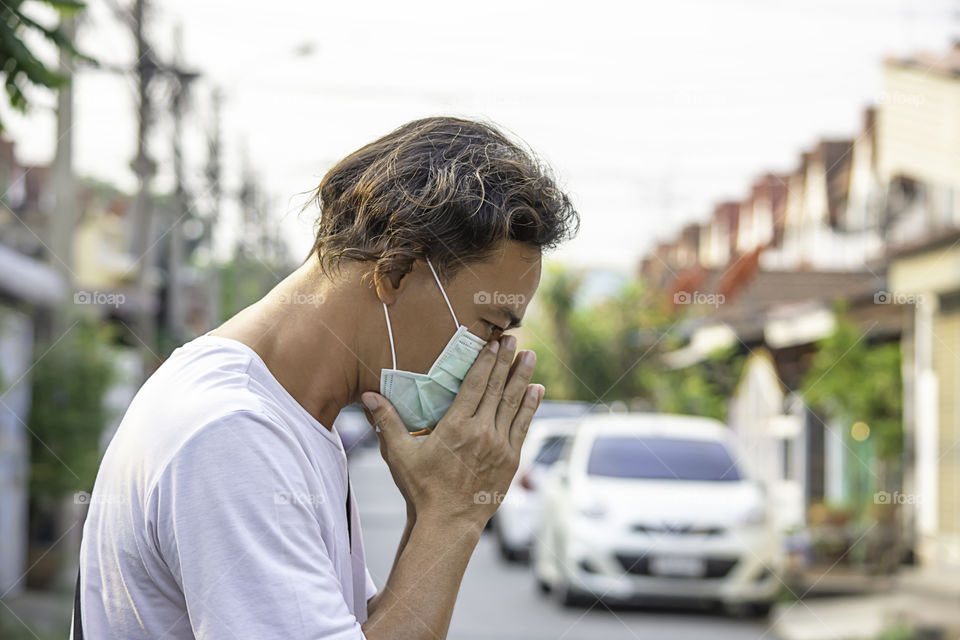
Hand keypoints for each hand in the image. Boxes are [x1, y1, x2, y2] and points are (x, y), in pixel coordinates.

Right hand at [361, 335, 543, 527]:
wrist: (448, 523)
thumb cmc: (422, 488)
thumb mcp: (399, 454)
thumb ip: (386, 422)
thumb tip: (368, 396)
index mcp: (456, 426)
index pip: (475, 385)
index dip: (486, 361)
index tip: (495, 342)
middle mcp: (481, 432)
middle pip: (497, 388)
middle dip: (507, 361)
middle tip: (516, 338)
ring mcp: (499, 446)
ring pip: (514, 404)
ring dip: (523, 378)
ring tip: (531, 356)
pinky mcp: (510, 459)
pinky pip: (523, 426)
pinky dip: (530, 406)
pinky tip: (536, 390)